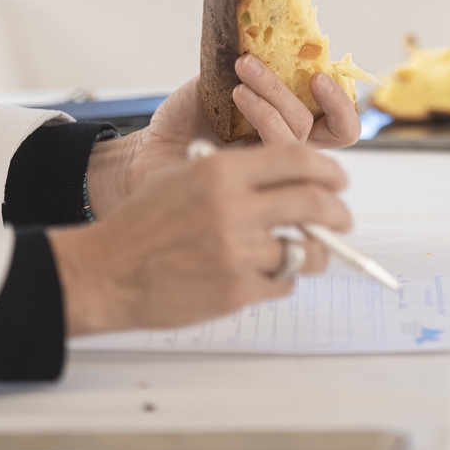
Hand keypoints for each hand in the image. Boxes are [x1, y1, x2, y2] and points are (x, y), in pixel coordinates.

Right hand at [48, 145, 351, 334]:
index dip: (328, 169)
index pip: (297, 159)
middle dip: (339, 213)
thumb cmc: (141, 224)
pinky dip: (282, 279)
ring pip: (307, 251)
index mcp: (220, 171)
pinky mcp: (236, 290)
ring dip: (316, 252)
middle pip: (315, 204)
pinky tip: (267, 274)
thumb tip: (287, 180)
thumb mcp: (183, 176)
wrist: (106, 272)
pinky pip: (284, 284)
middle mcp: (233, 208)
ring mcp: (237, 251)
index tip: (338, 180)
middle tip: (343, 219)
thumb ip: (232, 174)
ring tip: (310, 252)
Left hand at [87, 55, 360, 215]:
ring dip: (277, 96)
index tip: (324, 74)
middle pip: (334, 132)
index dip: (343, 103)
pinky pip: (272, 150)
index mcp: (291, 123)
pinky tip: (236, 95)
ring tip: (244, 74)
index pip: (339, 124)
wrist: (151, 148)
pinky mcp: (251, 176)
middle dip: (326, 99)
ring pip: (299, 135)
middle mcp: (288, 147)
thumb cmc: (187, 118)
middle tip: (312, 76)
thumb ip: (255, 68)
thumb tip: (276, 36)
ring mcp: (270, 164)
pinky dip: (259, 114)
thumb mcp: (222, 81)